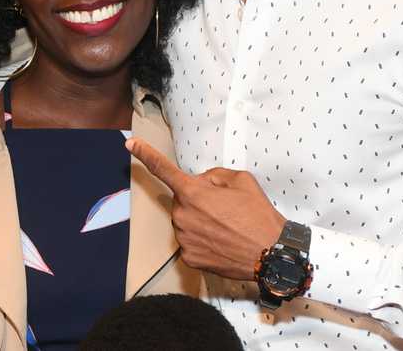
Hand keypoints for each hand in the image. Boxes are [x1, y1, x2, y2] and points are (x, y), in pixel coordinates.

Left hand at [126, 137, 285, 279]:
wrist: (271, 254)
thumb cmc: (258, 215)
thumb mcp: (241, 180)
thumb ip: (214, 176)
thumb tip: (203, 184)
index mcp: (193, 192)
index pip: (163, 169)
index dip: (145, 154)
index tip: (130, 144)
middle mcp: (183, 215)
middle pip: (182, 200)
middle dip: (198, 200)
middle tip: (225, 209)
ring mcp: (184, 239)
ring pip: (185, 221)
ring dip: (199, 220)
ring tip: (226, 227)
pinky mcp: (189, 258)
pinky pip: (190, 241)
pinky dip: (203, 240)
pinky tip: (221, 242)